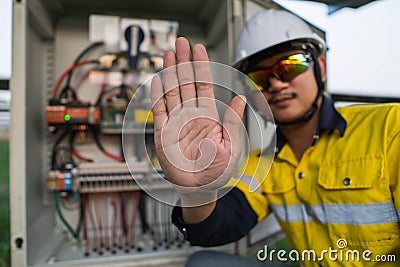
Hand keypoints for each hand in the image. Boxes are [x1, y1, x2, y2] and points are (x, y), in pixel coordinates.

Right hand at [151, 37, 245, 205]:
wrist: (200, 189)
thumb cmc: (218, 171)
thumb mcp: (232, 146)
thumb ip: (233, 121)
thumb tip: (239, 98)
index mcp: (208, 116)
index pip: (203, 85)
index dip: (201, 67)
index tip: (199, 50)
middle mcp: (191, 115)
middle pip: (186, 83)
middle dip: (183, 62)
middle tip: (181, 43)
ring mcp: (176, 123)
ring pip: (172, 92)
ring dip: (170, 73)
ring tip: (168, 54)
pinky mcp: (163, 134)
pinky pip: (159, 111)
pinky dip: (157, 95)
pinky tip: (157, 80)